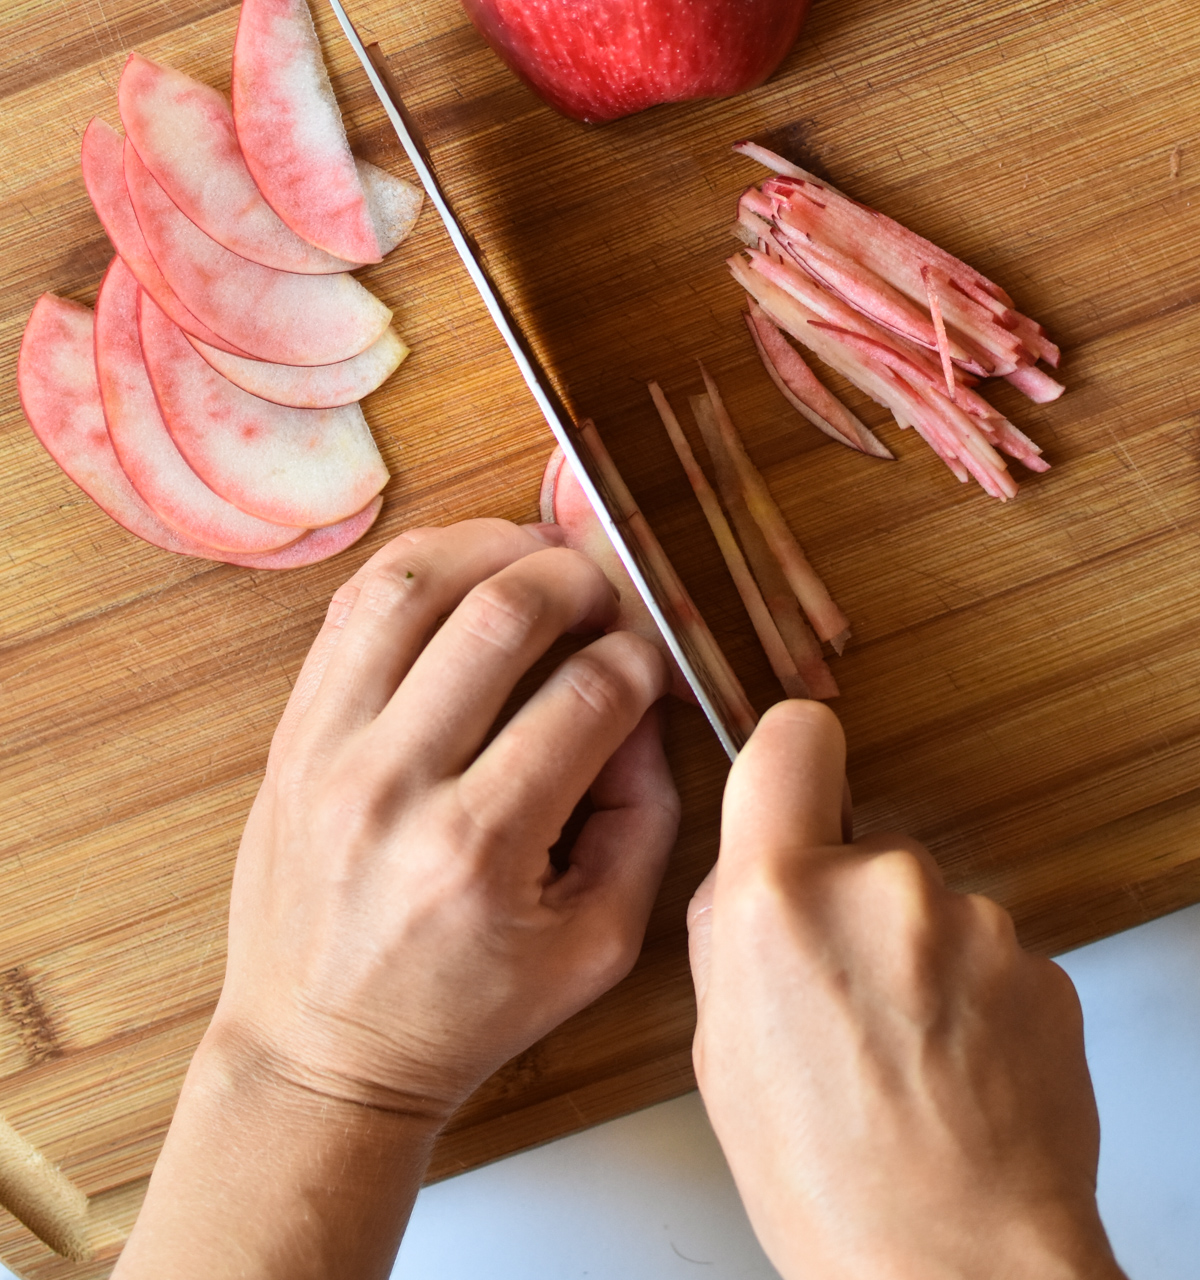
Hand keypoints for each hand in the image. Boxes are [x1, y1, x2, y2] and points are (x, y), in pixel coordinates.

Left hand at [218, 516, 678, 1117]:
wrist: (319, 1054)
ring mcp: (327, 752)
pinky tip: (463, 574)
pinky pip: (348, 609)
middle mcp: (393, 788)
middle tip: (601, 594)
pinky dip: (415, 569)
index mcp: (478, 851)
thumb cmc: (464, 1010)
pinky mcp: (291, 733)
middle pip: (499, 616)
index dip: (640, 657)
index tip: (650, 659)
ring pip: (409, 586)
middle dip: (573, 581)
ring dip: (488, 549)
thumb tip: (647, 703)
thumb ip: (646, 818)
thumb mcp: (598, 946)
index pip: (588, 696)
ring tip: (533, 562)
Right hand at [688, 701, 1124, 1279]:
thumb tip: (749, 878)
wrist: (955, 1271)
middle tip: (844, 1002)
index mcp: (778, 899)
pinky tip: (954, 1072)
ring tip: (904, 1057)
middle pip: (862, 843)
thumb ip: (730, 934)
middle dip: (850, 902)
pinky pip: (988, 954)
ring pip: (928, 906)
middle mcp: (882, 888)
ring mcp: (973, 924)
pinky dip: (973, 998)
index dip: (789, 758)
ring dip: (916, 958)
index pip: (792, 737)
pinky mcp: (1040, 964)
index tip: (794, 786)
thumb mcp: (720, 1052)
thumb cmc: (829, 1188)